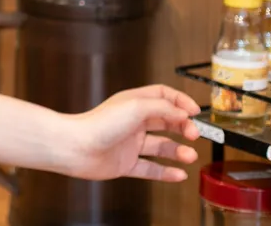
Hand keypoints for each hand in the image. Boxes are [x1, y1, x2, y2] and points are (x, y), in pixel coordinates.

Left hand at [59, 86, 200, 181]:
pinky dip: (166, 172)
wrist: (76, 147)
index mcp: (133, 103)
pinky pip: (150, 169)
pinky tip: (179, 174)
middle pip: (165, 122)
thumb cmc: (99, 123)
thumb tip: (183, 112)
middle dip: (183, 127)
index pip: (162, 96)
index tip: (195, 111)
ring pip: (160, 147)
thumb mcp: (136, 107)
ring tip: (190, 155)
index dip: (180, 102)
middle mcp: (132, 122)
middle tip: (195, 134)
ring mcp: (129, 144)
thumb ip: (163, 108)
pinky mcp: (125, 163)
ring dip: (178, 151)